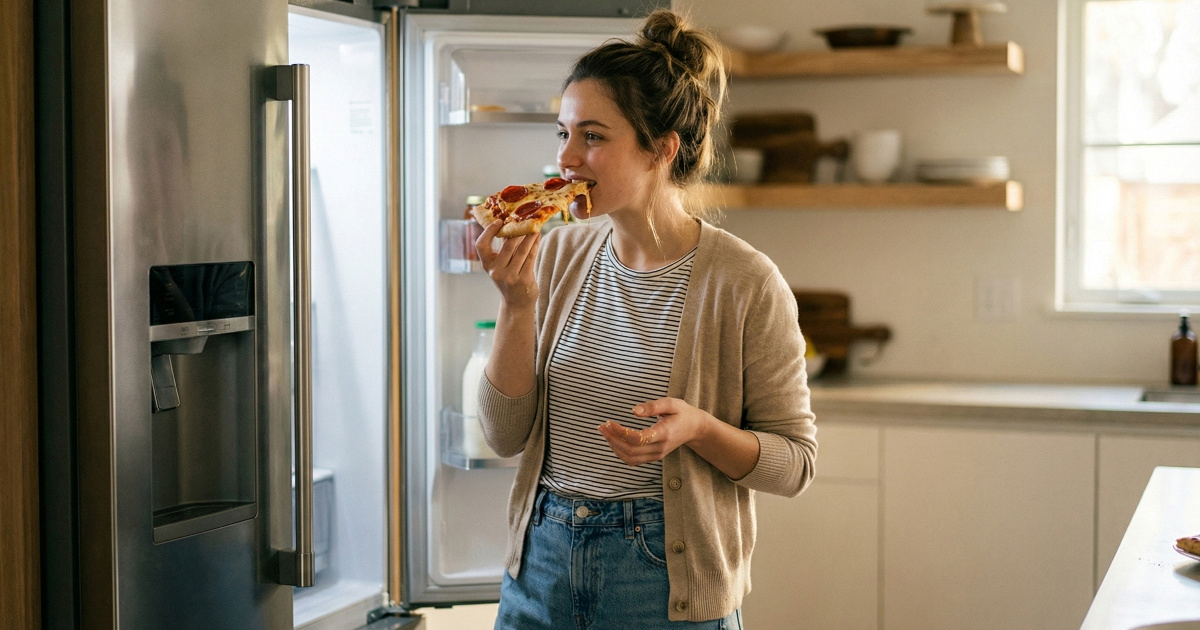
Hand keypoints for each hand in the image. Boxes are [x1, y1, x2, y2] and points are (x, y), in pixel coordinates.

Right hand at [476, 221, 539, 309]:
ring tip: (535, 226)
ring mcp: (510, 277)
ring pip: (521, 250)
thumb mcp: (501, 265)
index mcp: (487, 265)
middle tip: (525, 220)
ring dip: (530, 236)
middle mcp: (496, 271)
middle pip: (507, 245)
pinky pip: (530, 257)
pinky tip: (537, 237)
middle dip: (518, 231)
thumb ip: (505, 248)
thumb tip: (512, 224)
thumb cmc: (509, 279)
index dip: (488, 232)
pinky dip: (535, 245)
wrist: (516, 303)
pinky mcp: (523, 280)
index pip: (481, 245)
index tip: (499, 221)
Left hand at [597, 398, 711, 466]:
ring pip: (630, 458)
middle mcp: (660, 448)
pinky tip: (614, 441)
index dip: (621, 432)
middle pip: (631, 451)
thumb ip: (653, 406)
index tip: (610, 422)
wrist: (694, 429)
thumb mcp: (671, 403)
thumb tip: (633, 411)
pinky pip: (633, 460)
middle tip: (602, 427)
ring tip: (606, 433)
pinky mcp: (654, 457)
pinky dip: (621, 452)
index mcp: (664, 433)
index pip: (639, 439)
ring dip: (614, 447)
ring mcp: (657, 455)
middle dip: (613, 440)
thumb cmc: (682, 413)